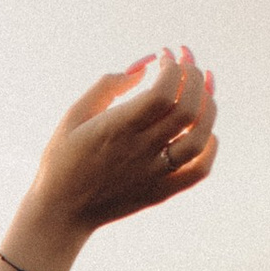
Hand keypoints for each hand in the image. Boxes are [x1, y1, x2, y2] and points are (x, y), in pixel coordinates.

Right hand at [2, 47, 218, 270]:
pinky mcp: (161, 191)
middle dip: (194, 76)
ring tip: (201, 90)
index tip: (166, 56)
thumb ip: (107, 87)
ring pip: (200, 137)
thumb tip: (142, 68)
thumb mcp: (73, 116)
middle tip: (187, 65)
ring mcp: (154, 174)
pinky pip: (199, 170)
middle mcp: (140, 151)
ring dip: (208, 107)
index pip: (163, 92)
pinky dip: (210, 146)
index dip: (173, 68)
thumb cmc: (62, 160)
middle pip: (187, 108)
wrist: (60, 214)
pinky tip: (204, 129)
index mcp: (116, 130)